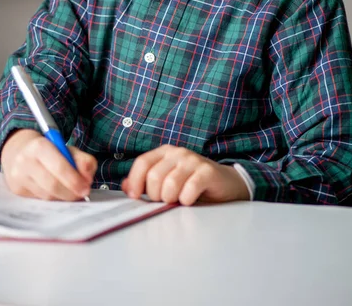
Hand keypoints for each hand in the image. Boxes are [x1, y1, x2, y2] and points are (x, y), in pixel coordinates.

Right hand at [1, 128, 96, 200]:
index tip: (86, 188)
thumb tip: (87, 179)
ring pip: (46, 196)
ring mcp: (19, 177)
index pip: (59, 167)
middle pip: (52, 185)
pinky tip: (59, 194)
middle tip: (82, 194)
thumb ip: (83, 161)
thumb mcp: (69, 150)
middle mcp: (25, 161)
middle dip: (71, 192)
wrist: (21, 151)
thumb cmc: (50, 151)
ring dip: (63, 197)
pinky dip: (53, 199)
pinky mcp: (17, 189)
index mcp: (40, 146)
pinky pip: (40, 200)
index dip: (74, 180)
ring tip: (72, 193)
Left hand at [121, 145, 249, 204]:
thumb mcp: (167, 181)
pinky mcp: (207, 172)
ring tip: (178, 200)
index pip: (142, 163)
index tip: (136, 196)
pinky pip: (189, 189)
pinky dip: (186, 200)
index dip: (135, 181)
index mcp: (165, 152)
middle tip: (165, 200)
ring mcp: (193, 160)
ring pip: (170, 184)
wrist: (225, 184)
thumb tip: (126, 186)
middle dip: (156, 195)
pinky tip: (190, 200)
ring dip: (171, 199)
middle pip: (154, 176)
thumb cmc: (192, 183)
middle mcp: (178, 153)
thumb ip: (145, 182)